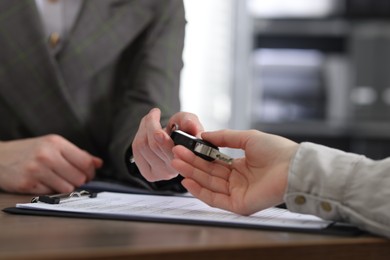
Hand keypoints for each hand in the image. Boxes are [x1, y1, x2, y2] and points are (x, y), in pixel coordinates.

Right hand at [0, 135, 102, 193]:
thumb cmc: (29, 151)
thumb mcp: (52, 145)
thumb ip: (77, 154)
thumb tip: (99, 163)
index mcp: (56, 142)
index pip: (85, 162)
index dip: (91, 172)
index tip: (89, 175)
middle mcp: (47, 155)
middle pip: (79, 177)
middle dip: (79, 181)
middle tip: (72, 179)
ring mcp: (36, 170)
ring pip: (68, 188)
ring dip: (65, 187)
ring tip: (56, 180)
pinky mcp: (27, 184)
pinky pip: (51, 194)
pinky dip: (50, 191)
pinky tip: (43, 183)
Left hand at [132, 108, 203, 181]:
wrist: (175, 141)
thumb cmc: (184, 132)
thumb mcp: (190, 121)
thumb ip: (191, 122)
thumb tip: (191, 126)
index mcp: (186, 161)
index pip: (171, 153)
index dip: (163, 143)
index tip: (159, 132)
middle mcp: (172, 171)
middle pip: (154, 146)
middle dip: (151, 125)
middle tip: (155, 112)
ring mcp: (159, 174)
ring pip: (142, 146)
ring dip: (144, 127)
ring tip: (151, 118)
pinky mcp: (147, 173)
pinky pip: (136, 150)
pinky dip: (139, 134)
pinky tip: (145, 129)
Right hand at [171, 129, 297, 214]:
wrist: (293, 166)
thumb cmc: (277, 151)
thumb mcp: (247, 138)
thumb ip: (225, 137)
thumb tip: (205, 135)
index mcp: (240, 166)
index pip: (214, 163)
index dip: (199, 156)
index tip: (185, 147)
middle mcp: (237, 181)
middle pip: (208, 173)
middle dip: (191, 163)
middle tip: (175, 154)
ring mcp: (237, 193)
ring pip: (209, 184)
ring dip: (191, 174)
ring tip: (177, 162)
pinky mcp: (238, 204)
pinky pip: (215, 199)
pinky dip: (200, 191)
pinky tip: (188, 181)